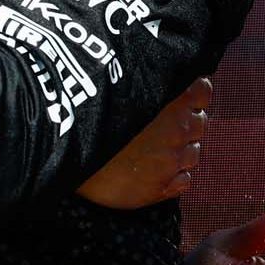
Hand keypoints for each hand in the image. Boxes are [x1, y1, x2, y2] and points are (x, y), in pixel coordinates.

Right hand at [77, 78, 209, 208]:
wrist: (61, 149)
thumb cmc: (86, 112)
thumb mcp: (119, 83)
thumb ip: (148, 79)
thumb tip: (162, 77)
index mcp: (171, 97)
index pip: (203, 90)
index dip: (191, 95)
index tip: (176, 99)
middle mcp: (177, 128)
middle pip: (198, 124)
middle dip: (183, 124)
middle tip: (154, 126)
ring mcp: (171, 160)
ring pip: (192, 154)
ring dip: (177, 151)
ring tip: (148, 150)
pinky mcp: (161, 187)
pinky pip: (183, 180)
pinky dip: (173, 176)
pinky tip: (150, 170)